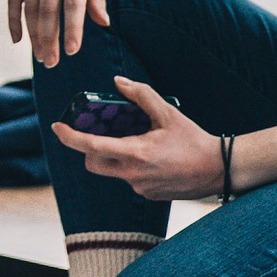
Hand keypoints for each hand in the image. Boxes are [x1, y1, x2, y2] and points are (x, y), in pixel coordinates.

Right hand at [7, 0, 110, 65]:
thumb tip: (102, 23)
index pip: (73, 3)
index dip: (72, 29)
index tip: (72, 51)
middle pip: (49, 9)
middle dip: (50, 39)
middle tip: (52, 63)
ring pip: (30, 7)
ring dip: (34, 35)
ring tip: (40, 56)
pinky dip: (14, 20)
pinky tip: (18, 40)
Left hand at [49, 76, 220, 199]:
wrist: (219, 169)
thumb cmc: (194, 140)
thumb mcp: (168, 113)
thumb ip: (141, 95)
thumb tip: (118, 82)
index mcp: (135, 153)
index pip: (91, 147)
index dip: (70, 137)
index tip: (57, 127)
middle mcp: (132, 174)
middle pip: (93, 163)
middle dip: (90, 149)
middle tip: (99, 134)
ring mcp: (139, 187)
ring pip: (112, 171)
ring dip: (114, 156)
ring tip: (137, 142)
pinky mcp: (148, 194)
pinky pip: (129, 179)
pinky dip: (132, 166)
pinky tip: (153, 157)